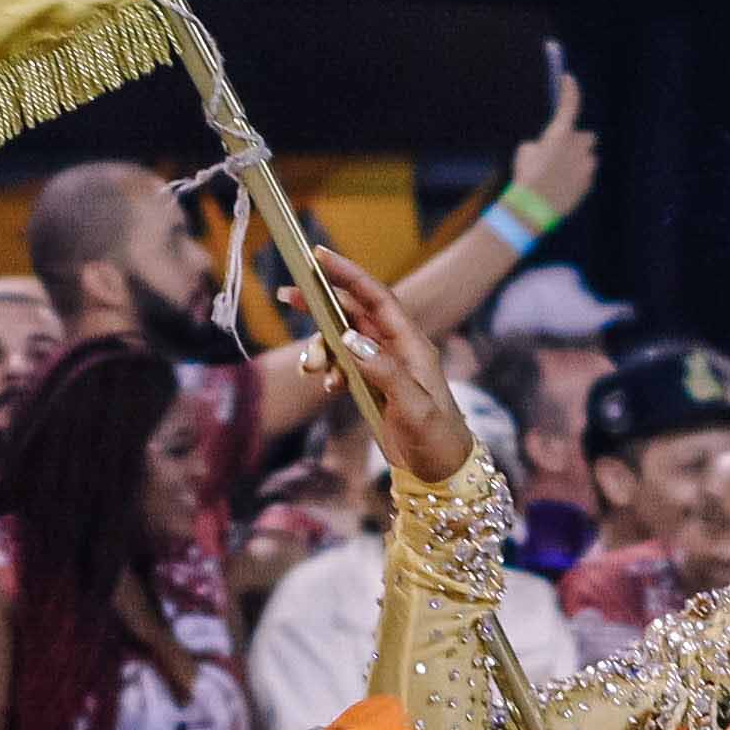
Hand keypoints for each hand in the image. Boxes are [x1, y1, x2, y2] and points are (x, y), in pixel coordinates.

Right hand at [316, 254, 474, 487]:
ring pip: (342, 341)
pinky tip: (328, 388)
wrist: (442, 473)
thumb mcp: (413, 406)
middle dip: (321, 304)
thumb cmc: (437, 438)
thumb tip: (348, 338)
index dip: (348, 274)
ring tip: (310, 368)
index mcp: (412, 345)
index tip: (318, 256)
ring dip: (321, 349)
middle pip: (353, 313)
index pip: (376, 298)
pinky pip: (343, 366)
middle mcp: (397, 349)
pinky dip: (329, 371)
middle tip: (287, 296)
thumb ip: (383, 371)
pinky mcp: (374, 386)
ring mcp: (384, 367)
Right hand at [509, 65, 597, 220]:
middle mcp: (578, 146)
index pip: (570, 104)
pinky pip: (585, 175)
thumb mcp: (525, 152)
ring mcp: (586, 165)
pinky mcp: (588, 183)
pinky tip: (560, 187)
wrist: (533, 208)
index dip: (570, 90)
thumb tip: (547, 148)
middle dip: (576, 141)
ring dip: (577, 161)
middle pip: (585, 137)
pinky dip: (576, 178)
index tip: (568, 79)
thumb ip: (541, 144)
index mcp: (560, 134)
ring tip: (557, 175)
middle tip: (560, 151)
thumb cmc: (526, 176)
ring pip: (586, 158)